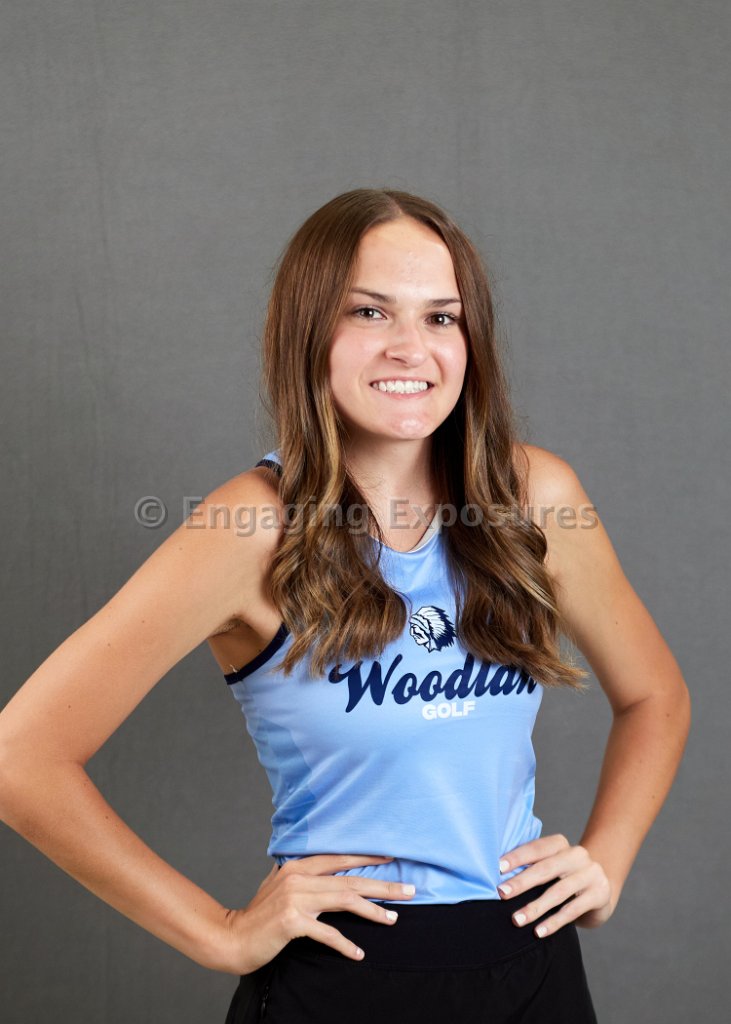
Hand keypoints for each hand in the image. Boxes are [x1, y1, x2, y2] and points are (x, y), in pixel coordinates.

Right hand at [215, 853, 415, 974]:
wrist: (232, 937)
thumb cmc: (258, 915)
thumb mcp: (278, 886)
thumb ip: (299, 875)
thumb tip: (322, 870)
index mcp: (296, 865)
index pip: (339, 858)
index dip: (367, 858)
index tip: (391, 860)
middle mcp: (298, 877)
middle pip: (349, 879)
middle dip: (383, 885)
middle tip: (409, 890)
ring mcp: (295, 898)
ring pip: (345, 901)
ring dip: (373, 910)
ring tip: (393, 918)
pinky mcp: (291, 921)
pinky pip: (327, 932)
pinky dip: (345, 944)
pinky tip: (358, 953)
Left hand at [496, 833, 616, 938]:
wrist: (601, 888)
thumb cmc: (563, 878)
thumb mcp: (551, 867)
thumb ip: (531, 867)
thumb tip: (498, 877)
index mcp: (561, 844)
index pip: (536, 848)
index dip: (517, 857)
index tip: (497, 869)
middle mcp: (577, 855)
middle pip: (546, 868)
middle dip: (522, 882)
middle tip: (501, 893)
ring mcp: (591, 873)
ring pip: (558, 892)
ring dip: (535, 907)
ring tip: (516, 920)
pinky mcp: (600, 894)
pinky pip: (573, 910)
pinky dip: (554, 922)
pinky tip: (538, 932)